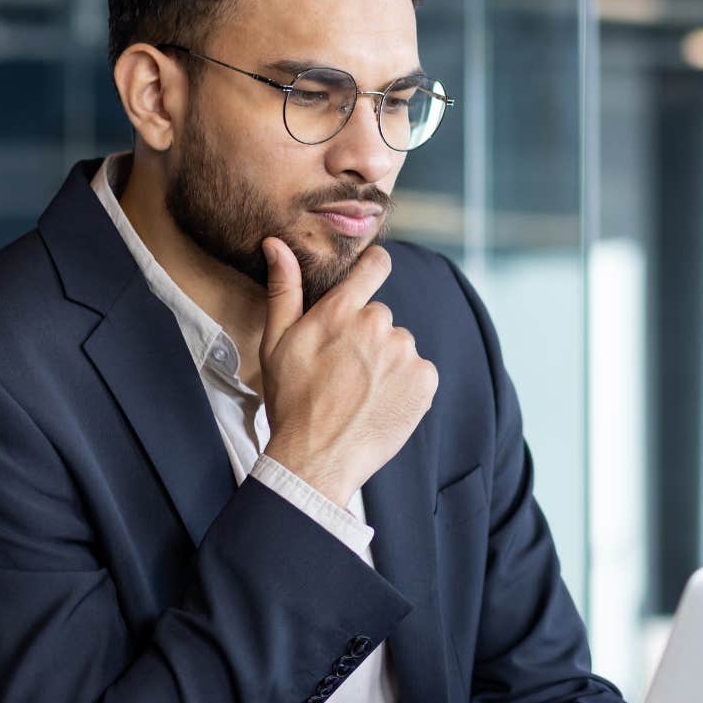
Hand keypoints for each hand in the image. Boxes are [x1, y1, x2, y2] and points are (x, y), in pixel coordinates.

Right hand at [258, 240, 437, 505]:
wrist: (318, 458)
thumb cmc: (291, 402)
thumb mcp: (277, 343)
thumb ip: (284, 290)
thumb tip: (277, 244)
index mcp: (341, 310)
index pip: (375, 266)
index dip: (374, 267)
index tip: (372, 274)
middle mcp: (378, 324)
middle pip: (380, 318)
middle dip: (367, 338)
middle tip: (343, 371)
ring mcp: (405, 352)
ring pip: (399, 347)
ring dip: (386, 364)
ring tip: (359, 393)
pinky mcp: (425, 380)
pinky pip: (419, 372)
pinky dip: (405, 386)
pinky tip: (380, 404)